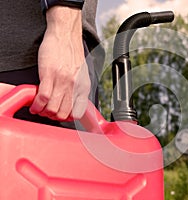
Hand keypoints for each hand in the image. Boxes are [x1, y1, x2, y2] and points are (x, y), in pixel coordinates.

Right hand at [30, 6, 90, 120]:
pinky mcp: (49, 75)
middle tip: (47, 112)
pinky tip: (34, 104)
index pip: (78, 112)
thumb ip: (78, 89)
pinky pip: (43, 97)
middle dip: (53, 117)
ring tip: (39, 108)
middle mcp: (74, 86)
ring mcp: (62, 81)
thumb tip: (73, 103)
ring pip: (53, 109)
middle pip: (63, 113)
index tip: (60, 116)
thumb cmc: (71, 54)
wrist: (65, 36)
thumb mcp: (82, 75)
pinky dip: (37, 105)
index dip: (67, 118)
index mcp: (83, 87)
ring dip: (43, 112)